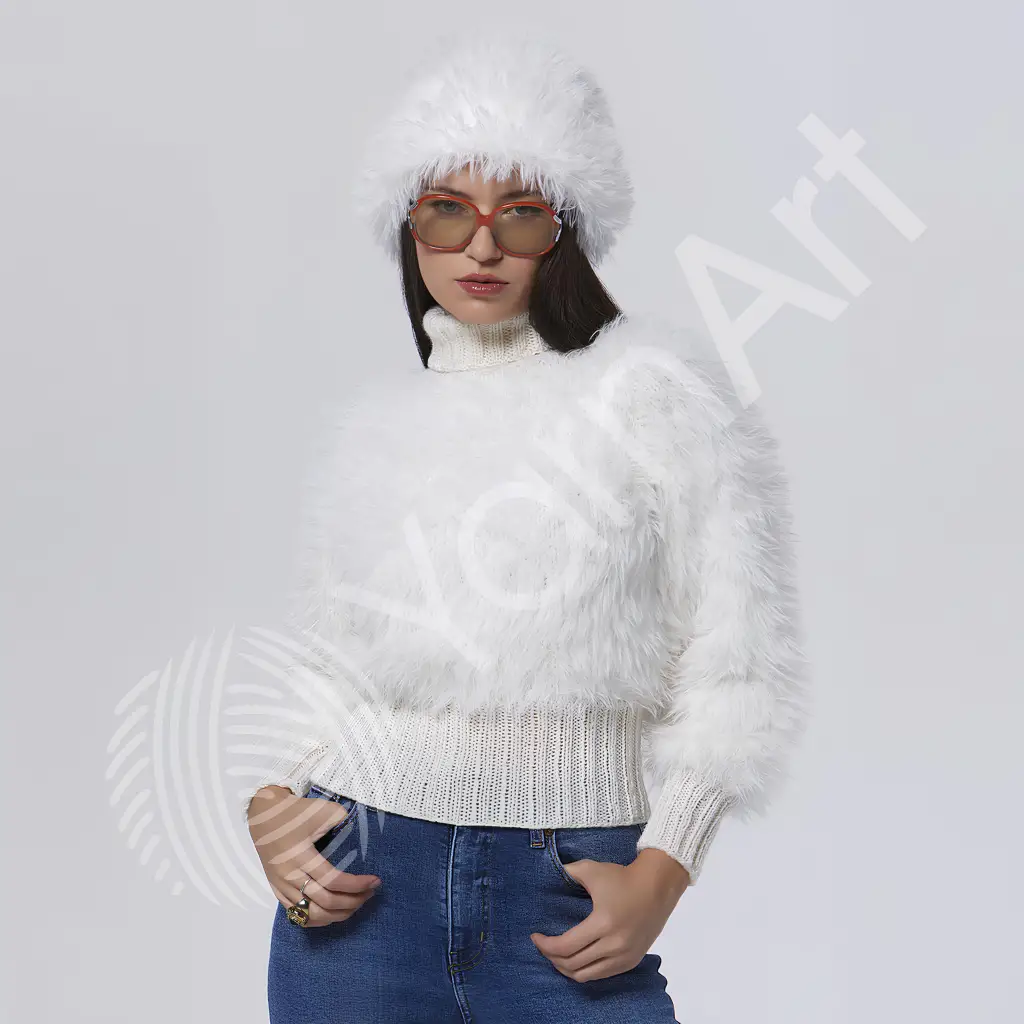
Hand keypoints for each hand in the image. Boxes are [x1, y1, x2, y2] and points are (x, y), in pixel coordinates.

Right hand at [247, 786, 381, 926]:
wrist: (264, 814)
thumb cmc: (295, 812)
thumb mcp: (322, 810)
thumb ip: (343, 820)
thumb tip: (363, 833)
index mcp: (300, 857)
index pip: (333, 881)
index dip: (357, 885)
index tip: (375, 881)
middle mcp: (289, 876)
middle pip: (325, 903)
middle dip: (353, 902)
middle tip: (370, 893)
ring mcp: (281, 887)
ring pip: (311, 915)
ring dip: (338, 915)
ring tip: (356, 904)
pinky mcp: (277, 891)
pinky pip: (297, 916)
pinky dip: (318, 920)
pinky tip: (334, 913)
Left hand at [530, 847, 689, 981]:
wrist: (657, 886)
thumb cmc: (623, 877)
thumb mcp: (592, 870)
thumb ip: (568, 872)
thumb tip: (548, 874)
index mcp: (602, 924)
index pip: (566, 946)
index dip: (546, 945)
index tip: (535, 937)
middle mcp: (614, 945)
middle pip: (573, 964)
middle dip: (552, 957)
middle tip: (543, 946)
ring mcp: (624, 957)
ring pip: (586, 975)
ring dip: (566, 969)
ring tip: (557, 955)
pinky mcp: (631, 961)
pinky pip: (601, 975)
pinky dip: (585, 971)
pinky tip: (576, 960)